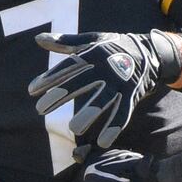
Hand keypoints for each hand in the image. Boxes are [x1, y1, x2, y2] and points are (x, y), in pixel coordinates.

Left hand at [28, 30, 181, 158]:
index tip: (32, 90)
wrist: (149, 52)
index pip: (67, 67)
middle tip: (40, 109)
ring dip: (89, 115)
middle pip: (80, 83)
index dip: (49, 78)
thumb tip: (38, 38)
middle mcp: (105, 67)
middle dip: (60, 96)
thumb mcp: (90, 41)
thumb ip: (65, 43)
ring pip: (103, 100)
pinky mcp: (132, 95)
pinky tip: (102, 142)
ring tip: (74, 129)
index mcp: (93, 54)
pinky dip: (114, 127)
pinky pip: (123, 113)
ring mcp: (120, 82)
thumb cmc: (113, 47)